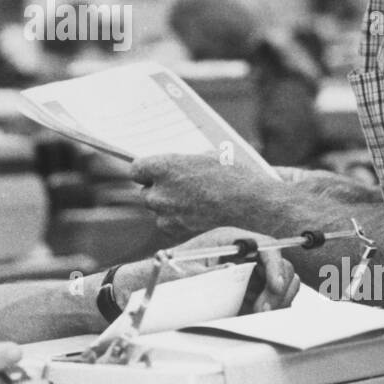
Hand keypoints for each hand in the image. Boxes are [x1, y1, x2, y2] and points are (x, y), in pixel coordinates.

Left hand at [130, 153, 289, 242]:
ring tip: (191, 200)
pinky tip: (195, 212)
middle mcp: (159, 190)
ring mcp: (165, 212)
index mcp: (163, 167)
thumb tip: (176, 167)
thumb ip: (182, 162)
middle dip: (158, 189)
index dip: (146, 170)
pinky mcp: (174, 228)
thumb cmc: (229, 173)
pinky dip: (176, 220)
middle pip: (145, 191)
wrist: (246, 200)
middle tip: (178, 187)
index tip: (154, 172)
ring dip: (167, 205)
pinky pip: (167, 223)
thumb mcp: (204, 155)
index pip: (137, 169)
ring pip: (156, 209)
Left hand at [166, 227, 300, 312]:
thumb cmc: (170, 272)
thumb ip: (208, 271)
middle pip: (281, 264)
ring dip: (278, 300)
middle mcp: (246, 255)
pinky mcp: (252, 291)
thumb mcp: (185, 272)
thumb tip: (232, 269)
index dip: (276, 263)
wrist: (161, 284)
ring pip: (283, 282)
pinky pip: (276, 298)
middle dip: (278, 288)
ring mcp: (251, 273)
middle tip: (262, 310)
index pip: (266, 246)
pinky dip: (274, 308)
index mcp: (232, 241)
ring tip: (258, 313)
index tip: (275, 285)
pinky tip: (257, 315)